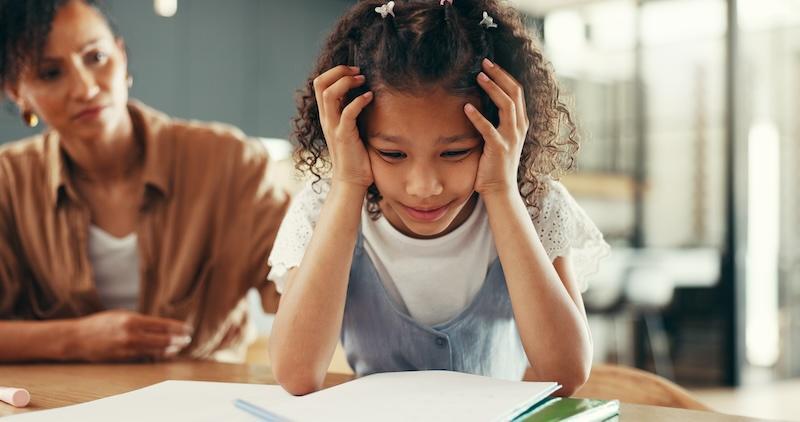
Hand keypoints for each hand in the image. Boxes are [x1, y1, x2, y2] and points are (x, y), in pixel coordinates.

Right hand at [71, 310, 192, 361]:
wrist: (77, 338)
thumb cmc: (101, 323)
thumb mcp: (122, 315)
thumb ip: (141, 321)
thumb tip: (161, 325)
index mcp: (132, 320)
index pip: (163, 325)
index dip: (178, 328)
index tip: (188, 328)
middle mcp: (131, 335)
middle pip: (163, 340)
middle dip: (178, 340)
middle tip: (188, 339)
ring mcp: (127, 349)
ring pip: (156, 351)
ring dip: (170, 349)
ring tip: (180, 347)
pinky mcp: (123, 358)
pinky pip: (145, 357)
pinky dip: (157, 355)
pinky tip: (165, 353)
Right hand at [313, 65, 374, 188]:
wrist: (351, 181)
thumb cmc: (355, 155)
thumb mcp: (350, 128)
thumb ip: (351, 112)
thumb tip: (364, 93)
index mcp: (327, 115)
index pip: (320, 83)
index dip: (335, 72)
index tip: (354, 72)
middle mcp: (326, 118)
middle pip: (320, 83)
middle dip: (339, 71)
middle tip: (358, 72)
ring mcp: (333, 127)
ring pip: (329, 94)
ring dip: (347, 82)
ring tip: (362, 81)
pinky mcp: (343, 136)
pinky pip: (347, 113)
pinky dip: (359, 101)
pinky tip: (370, 97)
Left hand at [464, 58, 529, 197]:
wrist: (500, 189)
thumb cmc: (495, 163)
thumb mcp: (500, 137)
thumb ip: (496, 120)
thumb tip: (480, 101)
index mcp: (520, 122)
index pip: (517, 91)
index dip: (504, 75)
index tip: (489, 64)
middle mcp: (519, 127)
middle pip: (514, 92)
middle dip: (499, 75)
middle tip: (484, 63)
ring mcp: (511, 138)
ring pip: (506, 105)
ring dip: (492, 88)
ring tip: (478, 77)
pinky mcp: (499, 149)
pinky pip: (489, 129)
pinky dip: (478, 117)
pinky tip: (466, 107)